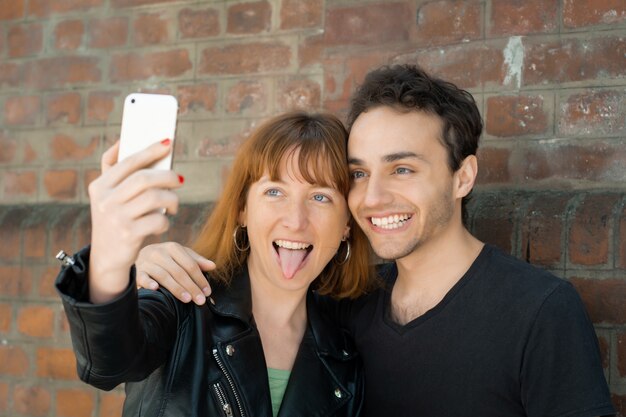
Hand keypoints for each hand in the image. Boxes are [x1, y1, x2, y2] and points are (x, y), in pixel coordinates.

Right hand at [88, 140, 182, 302]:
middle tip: (180, 180)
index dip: (149, 150)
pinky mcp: (129, 235)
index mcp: (99, 186)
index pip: (128, 162)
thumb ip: (112, 170)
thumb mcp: (106, 196)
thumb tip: (123, 140)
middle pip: (143, 179)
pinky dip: (166, 221)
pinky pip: (158, 220)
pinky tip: (163, 223)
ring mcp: (116, 218)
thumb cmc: (114, 219)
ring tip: (173, 204)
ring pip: (154, 198)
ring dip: (171, 199)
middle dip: (167, 176)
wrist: (106, 257)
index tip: (168, 142)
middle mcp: (105, 201)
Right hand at [136, 242, 214, 304]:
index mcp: (173, 248)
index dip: (200, 279)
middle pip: (179, 272)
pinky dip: (149, 283)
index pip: (190, 265)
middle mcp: (160, 252)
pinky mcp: (137, 271)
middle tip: (200, 300)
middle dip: (192, 287)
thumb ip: (196, 260)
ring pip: (164, 276)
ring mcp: (147, 261)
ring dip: (176, 288)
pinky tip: (157, 289)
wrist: (134, 253)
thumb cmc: (164, 257)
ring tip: (187, 299)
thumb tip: (213, 266)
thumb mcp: (180, 255)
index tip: (207, 292)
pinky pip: (143, 277)